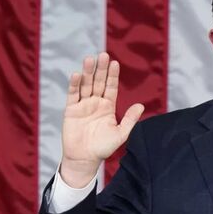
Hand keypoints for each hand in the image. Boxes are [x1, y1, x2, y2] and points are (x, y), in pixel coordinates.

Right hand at [60, 52, 144, 187]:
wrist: (85, 159)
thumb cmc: (103, 148)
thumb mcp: (120, 134)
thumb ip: (129, 119)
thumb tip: (141, 105)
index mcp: (108, 106)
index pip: (111, 87)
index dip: (112, 75)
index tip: (115, 63)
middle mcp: (95, 102)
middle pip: (98, 82)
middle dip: (101, 69)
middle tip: (103, 54)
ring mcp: (83, 105)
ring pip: (85, 85)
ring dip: (87, 72)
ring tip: (90, 59)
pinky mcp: (71, 110)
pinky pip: (73, 95)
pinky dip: (74, 85)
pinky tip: (77, 75)